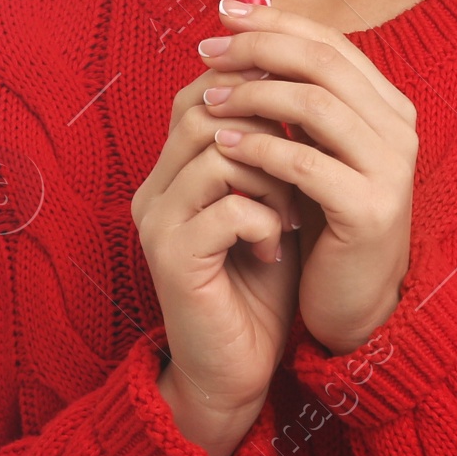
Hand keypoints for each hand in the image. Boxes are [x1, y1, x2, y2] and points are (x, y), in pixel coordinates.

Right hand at [130, 65, 302, 455]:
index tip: (301, 119)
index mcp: (172, 169)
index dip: (254, 92)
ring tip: (288, 216)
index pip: (199, 92)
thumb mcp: (271, 202)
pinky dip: (265, 222)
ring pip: (217, 153)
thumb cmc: (260, 283)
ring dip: (271, 178)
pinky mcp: (171, 257)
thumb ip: (272, 151)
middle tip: (299, 170)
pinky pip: (227, 208)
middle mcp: (154, 188)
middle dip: (268, 132)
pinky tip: (274, 250)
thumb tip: (302, 87)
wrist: (236, 368)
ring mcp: (157, 221)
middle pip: (204, 111)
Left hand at [197, 0, 417, 354]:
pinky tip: (224, 144)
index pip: (331, 42)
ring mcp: (391, 169)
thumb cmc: (326, 219)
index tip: (223, 15)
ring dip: (254, 95)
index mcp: (388, 105)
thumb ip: (300, 100)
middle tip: (207, 50)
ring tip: (209, 98)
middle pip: (323, 63)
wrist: (354, 299)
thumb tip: (244, 40)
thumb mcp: (318, 149)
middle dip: (258, 49)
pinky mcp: (370, 210)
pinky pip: (306, 163)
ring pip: (316, 105)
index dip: (275, 22)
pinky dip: (260, 146)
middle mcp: (400, 129)